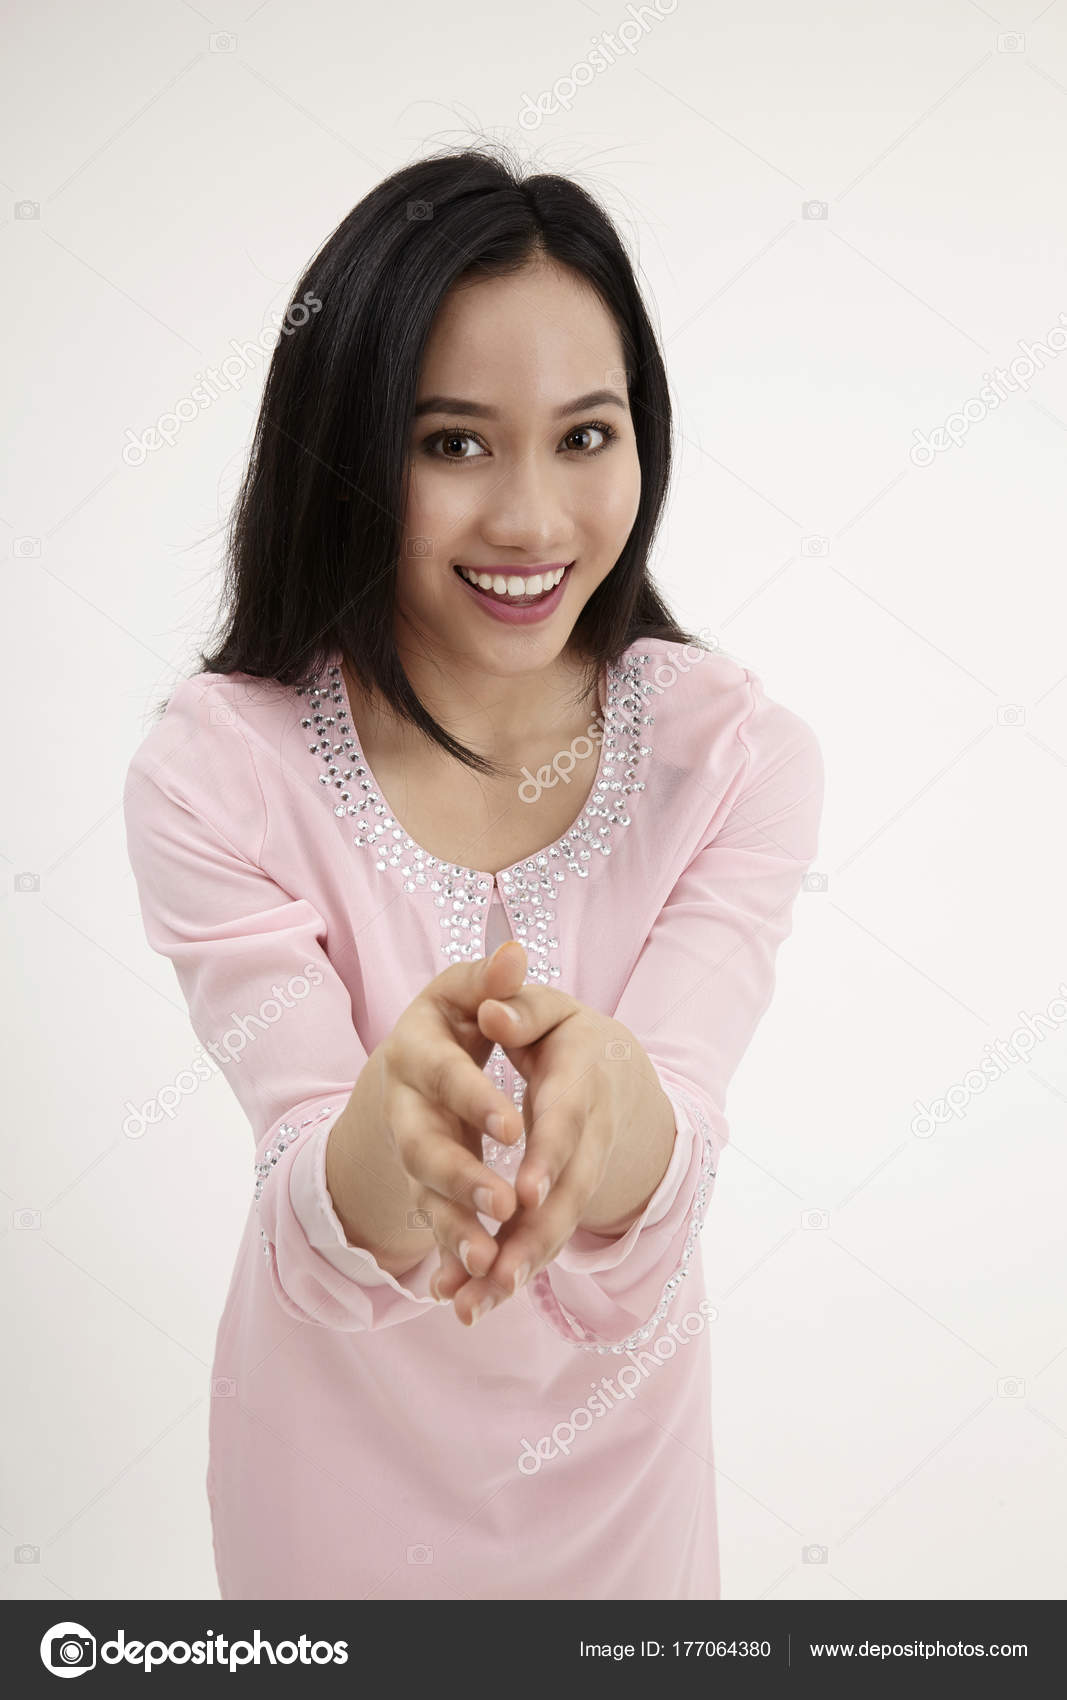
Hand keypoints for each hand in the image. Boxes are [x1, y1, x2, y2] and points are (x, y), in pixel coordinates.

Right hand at [346, 941, 531, 1282]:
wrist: (420, 1057)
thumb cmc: (456, 1014)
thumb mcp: (467, 991)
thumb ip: (489, 980)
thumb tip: (514, 955)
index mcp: (414, 1051)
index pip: (444, 1075)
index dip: (475, 1099)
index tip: (514, 1127)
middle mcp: (403, 1107)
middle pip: (423, 1147)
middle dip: (462, 1179)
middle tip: (505, 1204)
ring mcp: (412, 1153)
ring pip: (427, 1199)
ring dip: (455, 1233)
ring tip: (488, 1266)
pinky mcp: (425, 1188)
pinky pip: (435, 1231)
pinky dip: (449, 1263)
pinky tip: (465, 1298)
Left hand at [432, 951, 675, 1325]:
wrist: (614, 1068)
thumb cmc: (567, 1033)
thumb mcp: (548, 1008)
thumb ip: (521, 1007)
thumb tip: (492, 1009)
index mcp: (579, 1082)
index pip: (565, 1122)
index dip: (547, 1157)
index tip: (523, 1194)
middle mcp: (586, 1137)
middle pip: (566, 1193)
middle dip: (535, 1236)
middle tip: (500, 1274)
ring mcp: (577, 1175)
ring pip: (554, 1228)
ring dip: (520, 1267)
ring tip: (478, 1304)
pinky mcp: (561, 1201)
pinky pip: (541, 1240)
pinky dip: (510, 1272)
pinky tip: (474, 1303)